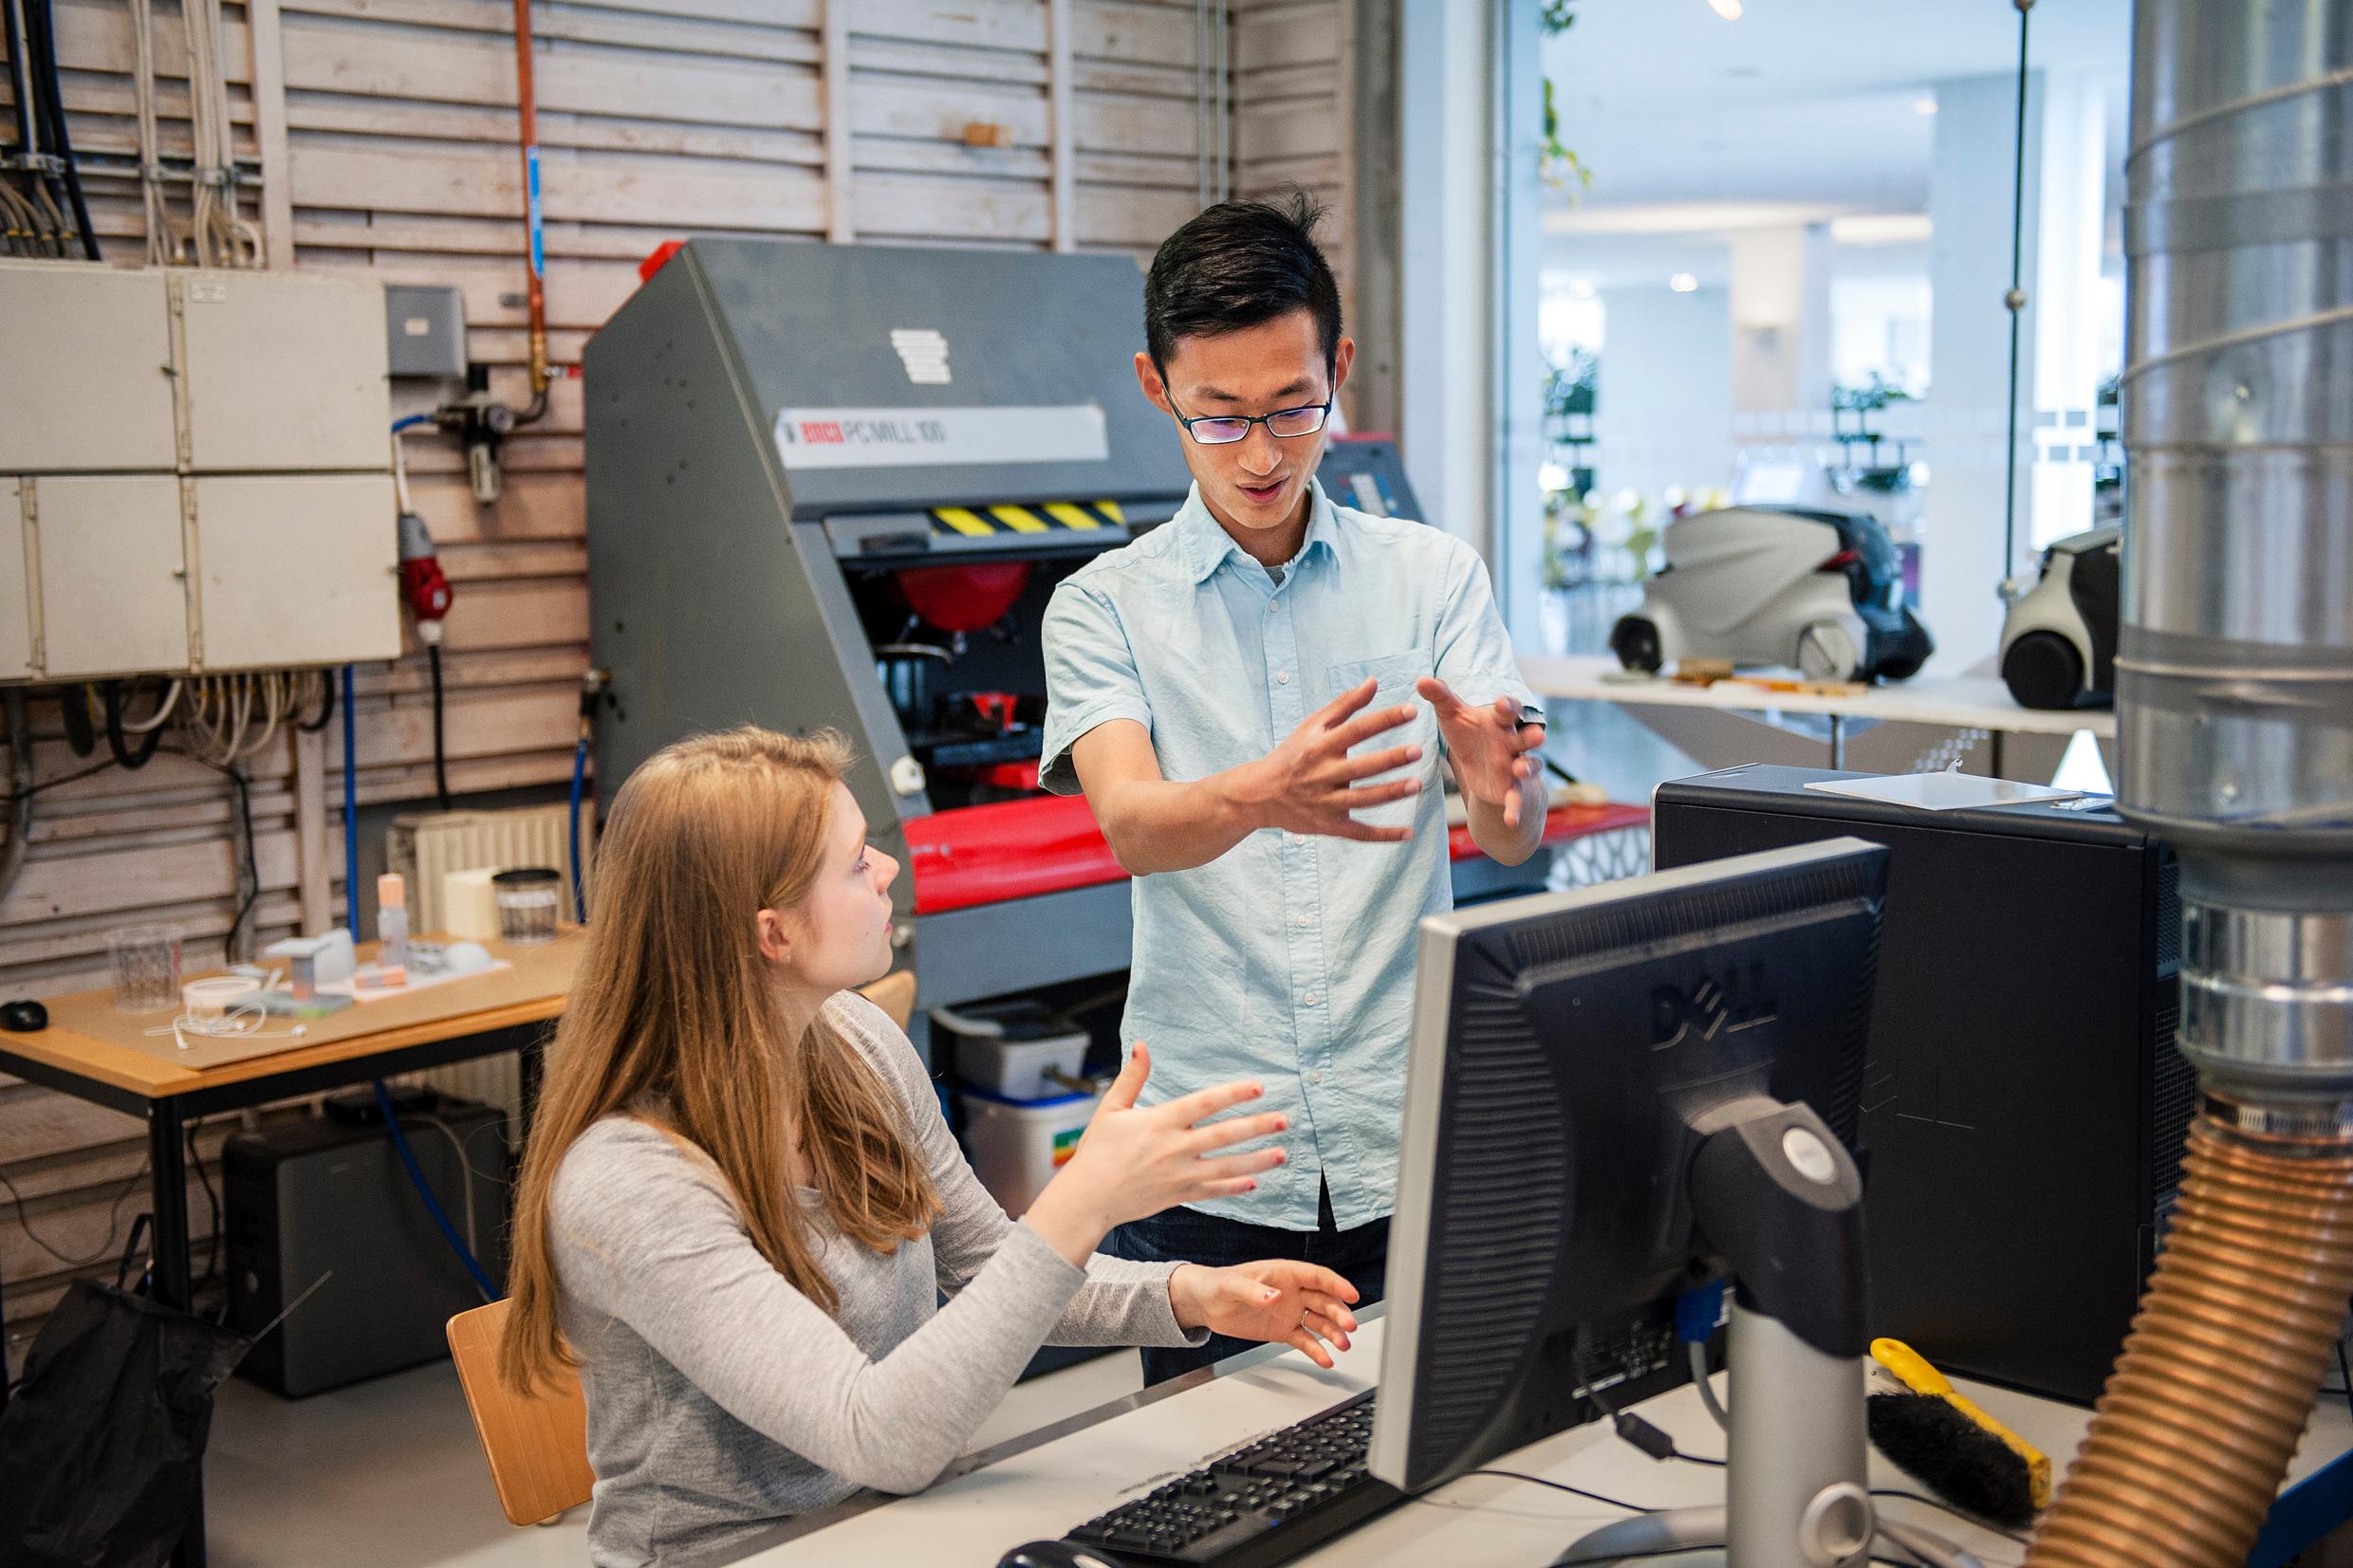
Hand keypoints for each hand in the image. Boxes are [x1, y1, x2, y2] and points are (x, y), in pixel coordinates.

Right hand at [1023, 1043, 1288, 1265]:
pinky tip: (1254, 1181)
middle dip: (1257, 1127)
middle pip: (1224, 1135)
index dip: (1233, 1094)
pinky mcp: (1178, 1196)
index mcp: (1159, 1122)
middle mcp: (1174, 1148)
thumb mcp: (1111, 1109)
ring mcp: (1179, 1175)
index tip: (1259, 1087)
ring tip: (1282, 1154)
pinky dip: (1235, 1187)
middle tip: (1284, 1120)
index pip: (1204, 1103)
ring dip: (1257, 1160)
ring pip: (1227, 1166)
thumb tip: (1142, 1044)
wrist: (1087, 1198)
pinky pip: (1213, 1191)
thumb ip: (1132, 1077)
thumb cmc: (1096, 1151)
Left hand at [1168, 1260, 1361, 1368]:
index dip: (1336, 1284)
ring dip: (1333, 1332)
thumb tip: (1275, 1297)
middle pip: (1323, 1301)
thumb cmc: (1217, 1285)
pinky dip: (1317, 1350)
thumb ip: (1253, 1291)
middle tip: (1349, 1326)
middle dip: (1338, 1313)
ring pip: (1319, 1322)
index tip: (1352, 1295)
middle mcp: (1292, 1292)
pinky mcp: (1283, 1331)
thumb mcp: (1231, 1285)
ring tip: (1342, 1346)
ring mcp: (1290, 1312)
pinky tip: (1326, 1360)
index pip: (1317, 1276)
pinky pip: (1305, 1340)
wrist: (1205, 1304)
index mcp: (1284, 1274)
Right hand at [1228, 678, 1423, 842]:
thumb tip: (1373, 682)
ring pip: (1362, 800)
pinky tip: (1408, 832)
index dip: (1383, 720)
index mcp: (1319, 746)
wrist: (1257, 794)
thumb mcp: (1311, 726)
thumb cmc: (1291, 755)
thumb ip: (1344, 705)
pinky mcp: (1327, 825)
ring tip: (1417, 785)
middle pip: (1360, 767)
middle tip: (1418, 750)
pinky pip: (1358, 833)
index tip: (1410, 710)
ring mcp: (1324, 802)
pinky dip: (1383, 836)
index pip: (1356, 730)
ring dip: (1389, 793)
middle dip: (1389, 759)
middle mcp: (1321, 774)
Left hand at [1416, 677, 1544, 827]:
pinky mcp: (1511, 789)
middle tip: (1537, 735)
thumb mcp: (1453, 715)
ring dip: (1528, 767)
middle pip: (1528, 737)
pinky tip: (1510, 820)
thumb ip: (1441, 697)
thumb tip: (1421, 679)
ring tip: (1521, 769)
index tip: (1502, 704)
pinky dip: (1515, 809)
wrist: (1480, 767)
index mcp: (1500, 721)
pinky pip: (1516, 799)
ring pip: (1529, 766)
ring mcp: (1515, 766)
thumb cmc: (1469, 734)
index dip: (1508, 706)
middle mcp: (1512, 742)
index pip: (1510, 709)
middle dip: (1533, 736)